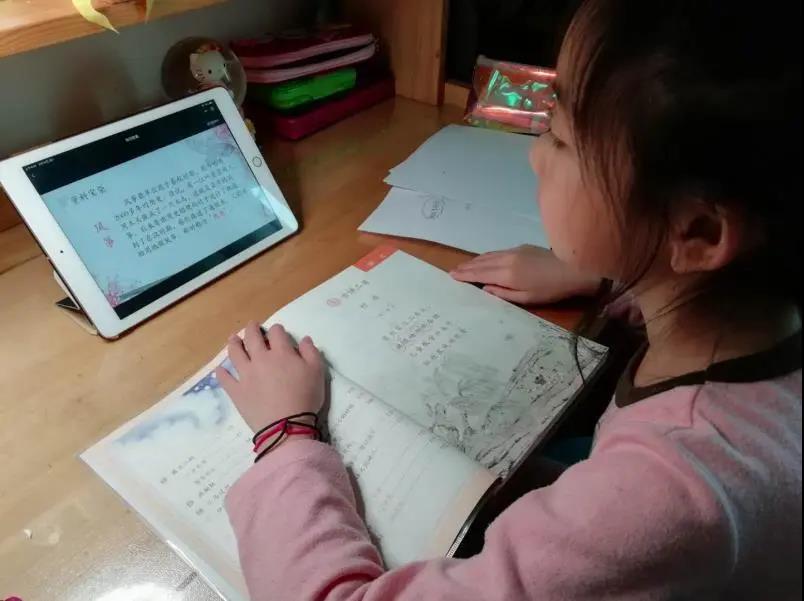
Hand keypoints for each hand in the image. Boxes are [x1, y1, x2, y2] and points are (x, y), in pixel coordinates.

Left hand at [216, 322, 325, 433]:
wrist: (287, 425)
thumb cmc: (305, 397)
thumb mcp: (317, 372)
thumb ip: (311, 352)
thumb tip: (305, 339)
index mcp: (281, 353)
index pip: (276, 333)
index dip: (277, 330)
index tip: (277, 331)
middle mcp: (261, 359)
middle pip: (252, 338)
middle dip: (252, 329)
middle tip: (251, 325)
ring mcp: (246, 375)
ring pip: (235, 353)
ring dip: (233, 343)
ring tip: (233, 338)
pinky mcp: (236, 391)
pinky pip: (225, 379)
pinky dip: (221, 373)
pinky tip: (219, 369)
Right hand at [450, 245, 601, 304]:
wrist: (574, 268)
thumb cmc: (551, 289)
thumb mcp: (527, 298)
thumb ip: (503, 293)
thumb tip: (484, 289)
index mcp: (507, 274)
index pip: (480, 273)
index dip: (465, 274)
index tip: (452, 275)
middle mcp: (507, 259)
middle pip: (482, 262)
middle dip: (467, 266)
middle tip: (453, 270)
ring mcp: (514, 251)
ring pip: (489, 255)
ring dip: (475, 260)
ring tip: (464, 265)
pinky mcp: (522, 247)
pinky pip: (498, 251)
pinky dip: (487, 256)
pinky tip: (485, 259)